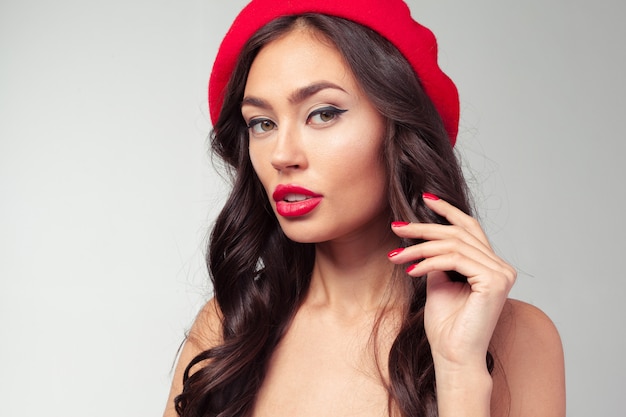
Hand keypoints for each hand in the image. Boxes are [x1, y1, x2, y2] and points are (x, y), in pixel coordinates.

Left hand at [387, 194, 515, 369]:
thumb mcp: (438, 283)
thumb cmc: (446, 326)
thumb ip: (438, 260)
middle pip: (458, 233)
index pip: (470, 228)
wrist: (453, 357)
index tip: (425, 198)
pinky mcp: (494, 281)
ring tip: (396, 256)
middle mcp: (501, 267)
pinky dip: (428, 262)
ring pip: (453, 244)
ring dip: (419, 248)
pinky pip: (454, 259)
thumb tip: (426, 241)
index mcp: (492, 266)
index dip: (448, 211)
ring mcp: (501, 273)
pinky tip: (411, 271)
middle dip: (423, 228)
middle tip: (396, 227)